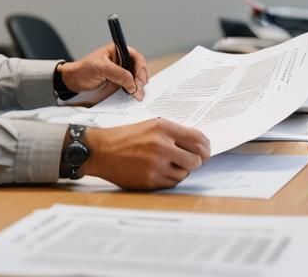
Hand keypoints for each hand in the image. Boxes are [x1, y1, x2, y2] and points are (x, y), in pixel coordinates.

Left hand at [59, 43, 148, 102]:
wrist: (73, 81)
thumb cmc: (84, 69)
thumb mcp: (102, 68)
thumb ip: (119, 74)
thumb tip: (133, 84)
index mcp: (118, 51)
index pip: (136, 57)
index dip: (140, 69)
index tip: (139, 80)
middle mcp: (121, 61)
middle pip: (138, 69)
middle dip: (141, 80)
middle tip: (139, 91)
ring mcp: (120, 72)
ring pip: (135, 79)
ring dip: (138, 87)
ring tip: (136, 96)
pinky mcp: (118, 83)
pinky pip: (129, 87)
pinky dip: (132, 92)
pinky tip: (132, 97)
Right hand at [83, 118, 210, 188]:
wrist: (102, 150)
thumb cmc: (125, 136)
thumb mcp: (150, 125)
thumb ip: (173, 133)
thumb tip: (197, 144)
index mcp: (163, 128)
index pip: (198, 139)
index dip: (206, 146)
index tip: (206, 150)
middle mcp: (161, 145)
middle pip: (196, 159)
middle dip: (196, 161)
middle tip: (191, 159)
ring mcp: (156, 165)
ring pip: (185, 173)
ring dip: (182, 170)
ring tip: (170, 163)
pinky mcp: (150, 180)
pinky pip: (172, 183)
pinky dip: (171, 178)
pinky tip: (161, 171)